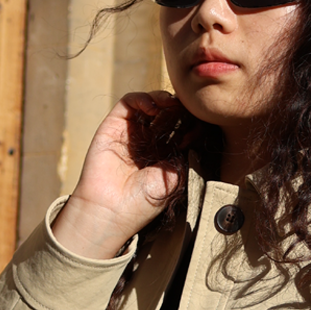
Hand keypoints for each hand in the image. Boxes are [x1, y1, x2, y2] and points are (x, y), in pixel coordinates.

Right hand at [52, 92, 184, 258]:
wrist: (111, 211)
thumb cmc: (143, 202)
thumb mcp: (176, 178)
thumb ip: (187, 154)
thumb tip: (199, 131)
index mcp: (164, 154)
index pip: (182, 127)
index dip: (192, 124)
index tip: (197, 132)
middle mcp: (147, 141)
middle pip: (167, 112)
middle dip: (179, 109)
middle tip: (187, 113)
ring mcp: (130, 133)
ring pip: (149, 103)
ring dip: (163, 99)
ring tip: (171, 105)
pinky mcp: (112, 127)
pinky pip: (129, 102)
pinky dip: (143, 98)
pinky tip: (154, 108)